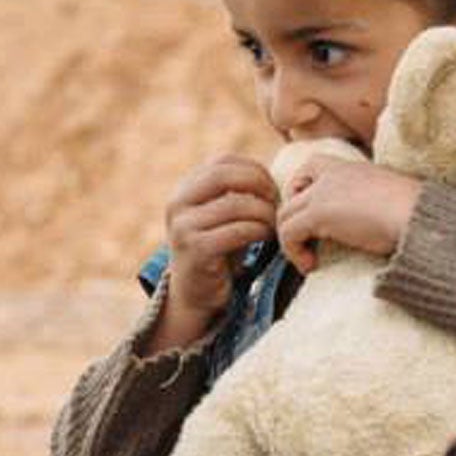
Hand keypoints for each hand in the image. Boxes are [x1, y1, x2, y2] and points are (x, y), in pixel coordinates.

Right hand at [145, 155, 278, 352]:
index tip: (271, 190)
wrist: (195, 294)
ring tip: (274, 225)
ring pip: (237, 204)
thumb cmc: (218, 251)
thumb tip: (274, 173)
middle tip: (277, 203)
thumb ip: (237, 191)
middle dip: (260, 185)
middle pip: (226, 174)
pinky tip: (267, 239)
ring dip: (265, 213)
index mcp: (184, 190)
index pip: (223, 161)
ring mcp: (183, 226)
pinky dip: (260, 231)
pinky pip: (239, 230)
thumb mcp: (223, 215)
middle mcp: (178, 203)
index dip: (254, 170)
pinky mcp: (196, 249)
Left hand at [276, 161, 422, 273]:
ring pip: (285, 215)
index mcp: (354, 168)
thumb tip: (363, 227)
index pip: (311, 167)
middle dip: (293, 220)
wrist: (423, 220)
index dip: (301, 191)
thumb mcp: (388, 202)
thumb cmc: (417, 218)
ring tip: (310, 261)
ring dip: (291, 241)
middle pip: (292, 192)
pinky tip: (312, 266)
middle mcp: (335, 173)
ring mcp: (324, 191)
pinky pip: (288, 232)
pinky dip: (293, 252)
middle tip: (307, 244)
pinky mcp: (319, 212)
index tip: (311, 219)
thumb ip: (367, 205)